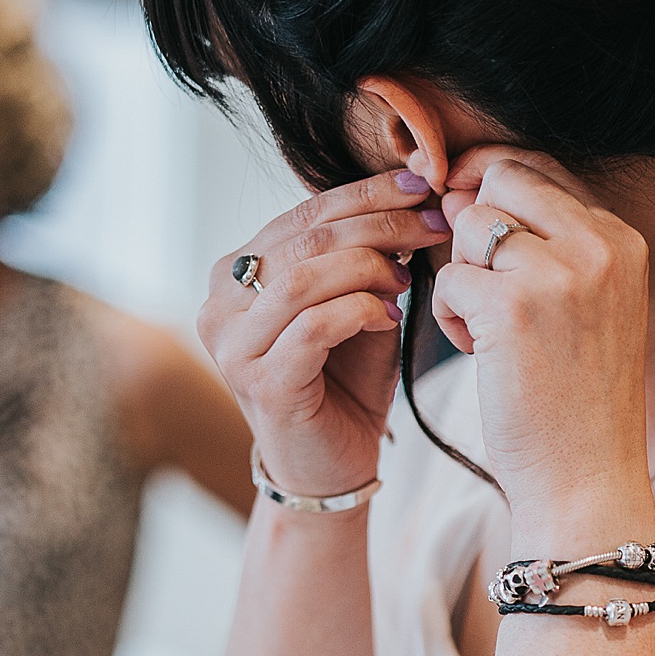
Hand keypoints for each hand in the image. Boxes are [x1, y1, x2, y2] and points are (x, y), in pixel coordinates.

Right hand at [197, 169, 447, 500]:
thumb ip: (364, 259)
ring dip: (370, 267)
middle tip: (434, 222)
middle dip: (380, 224)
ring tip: (409, 278)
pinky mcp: (259, 382)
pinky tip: (391, 316)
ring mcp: (232, 345)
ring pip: (304, 277)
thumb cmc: (343, 386)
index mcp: (235, 273)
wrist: (329, 470)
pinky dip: (359, 311)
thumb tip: (408, 198)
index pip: (304, 213)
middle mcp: (220, 303)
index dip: (367, 194)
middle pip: (306, 238)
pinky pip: (313, 327)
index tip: (422, 185)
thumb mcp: (355, 307)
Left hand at [435, 149, 654, 537]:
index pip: (537, 168)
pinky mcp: (511, 307)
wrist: (587, 479)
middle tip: (485, 290)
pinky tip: (478, 354)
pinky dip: (448, 315)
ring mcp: (556, 273)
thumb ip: (542, 243)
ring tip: (487, 330)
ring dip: (460, 275)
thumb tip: (460, 191)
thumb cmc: (578, 399)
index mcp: (621, 240)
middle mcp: (598, 245)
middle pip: (498, 179)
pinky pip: (446, 277)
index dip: (492, 192)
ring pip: (466, 225)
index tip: (481, 243)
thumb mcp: (585, 305)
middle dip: (472, 228)